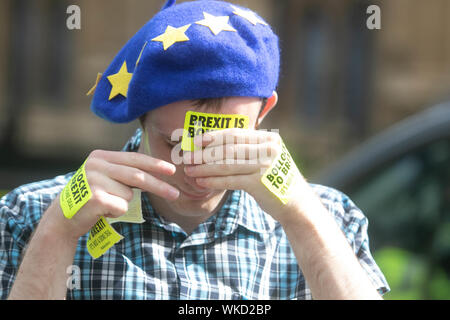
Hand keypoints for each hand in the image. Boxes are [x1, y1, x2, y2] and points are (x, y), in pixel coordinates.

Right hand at [54, 150, 178, 238]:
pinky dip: (116, 212)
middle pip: (137, 176)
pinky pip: (121, 206)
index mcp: (101, 156)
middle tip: (175, 194)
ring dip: (123, 203)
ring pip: (128, 194)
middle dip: (159, 186)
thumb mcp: (107, 178)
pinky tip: (102, 212)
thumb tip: (159, 173)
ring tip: (107, 204)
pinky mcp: (93, 198)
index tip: (172, 171)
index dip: (155, 164)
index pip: (135, 159)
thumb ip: (126, 172)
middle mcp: (96, 165)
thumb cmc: (91, 197)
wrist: (62, 217)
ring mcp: (93, 180)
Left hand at [183, 129, 305, 221]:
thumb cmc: (274, 179)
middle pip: (228, 148)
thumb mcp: (265, 158)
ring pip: (227, 164)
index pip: (234, 134)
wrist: (296, 203)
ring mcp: (265, 166)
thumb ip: (247, 147)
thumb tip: (214, 143)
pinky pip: (231, 180)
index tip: (194, 142)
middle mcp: (268, 149)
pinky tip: (201, 182)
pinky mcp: (261, 183)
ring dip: (205, 167)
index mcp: (268, 139)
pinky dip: (214, 181)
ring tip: (190, 170)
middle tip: (187, 157)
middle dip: (204, 152)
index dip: (212, 137)